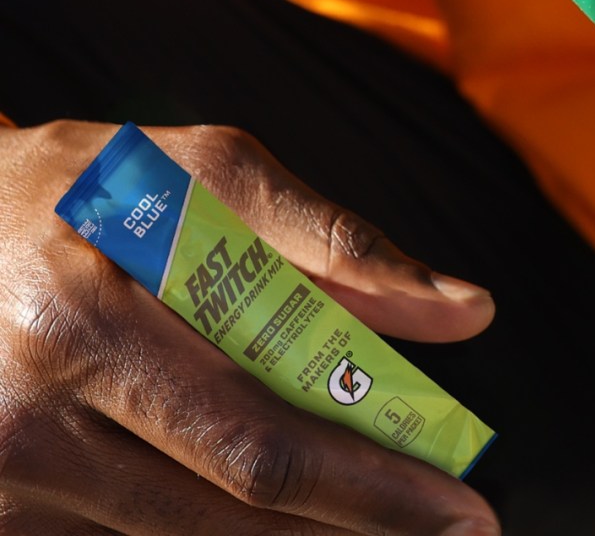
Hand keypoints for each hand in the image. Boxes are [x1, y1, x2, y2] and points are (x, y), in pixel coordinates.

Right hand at [0, 120, 498, 534]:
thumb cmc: (90, 184)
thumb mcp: (208, 174)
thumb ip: (335, 242)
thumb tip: (466, 310)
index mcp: (88, 318)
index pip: (261, 429)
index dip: (372, 478)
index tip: (462, 500)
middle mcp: (31, 418)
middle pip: (234, 501)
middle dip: (361, 522)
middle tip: (457, 529)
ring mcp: (5, 480)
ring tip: (388, 522)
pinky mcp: (3, 509)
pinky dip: (227, 528)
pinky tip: (285, 509)